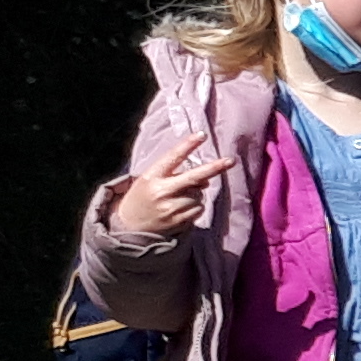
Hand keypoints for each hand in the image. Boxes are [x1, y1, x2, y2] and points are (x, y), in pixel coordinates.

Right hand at [111, 140, 233, 238]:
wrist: (130, 226)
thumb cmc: (143, 196)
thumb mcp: (150, 179)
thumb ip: (175, 174)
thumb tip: (206, 179)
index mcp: (152, 176)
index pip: (172, 157)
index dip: (188, 145)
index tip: (202, 135)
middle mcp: (162, 191)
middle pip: (194, 177)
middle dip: (214, 168)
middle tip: (231, 160)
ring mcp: (172, 207)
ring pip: (199, 193)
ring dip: (196, 193)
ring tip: (178, 197)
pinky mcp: (179, 220)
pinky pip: (199, 208)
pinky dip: (196, 206)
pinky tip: (181, 208)